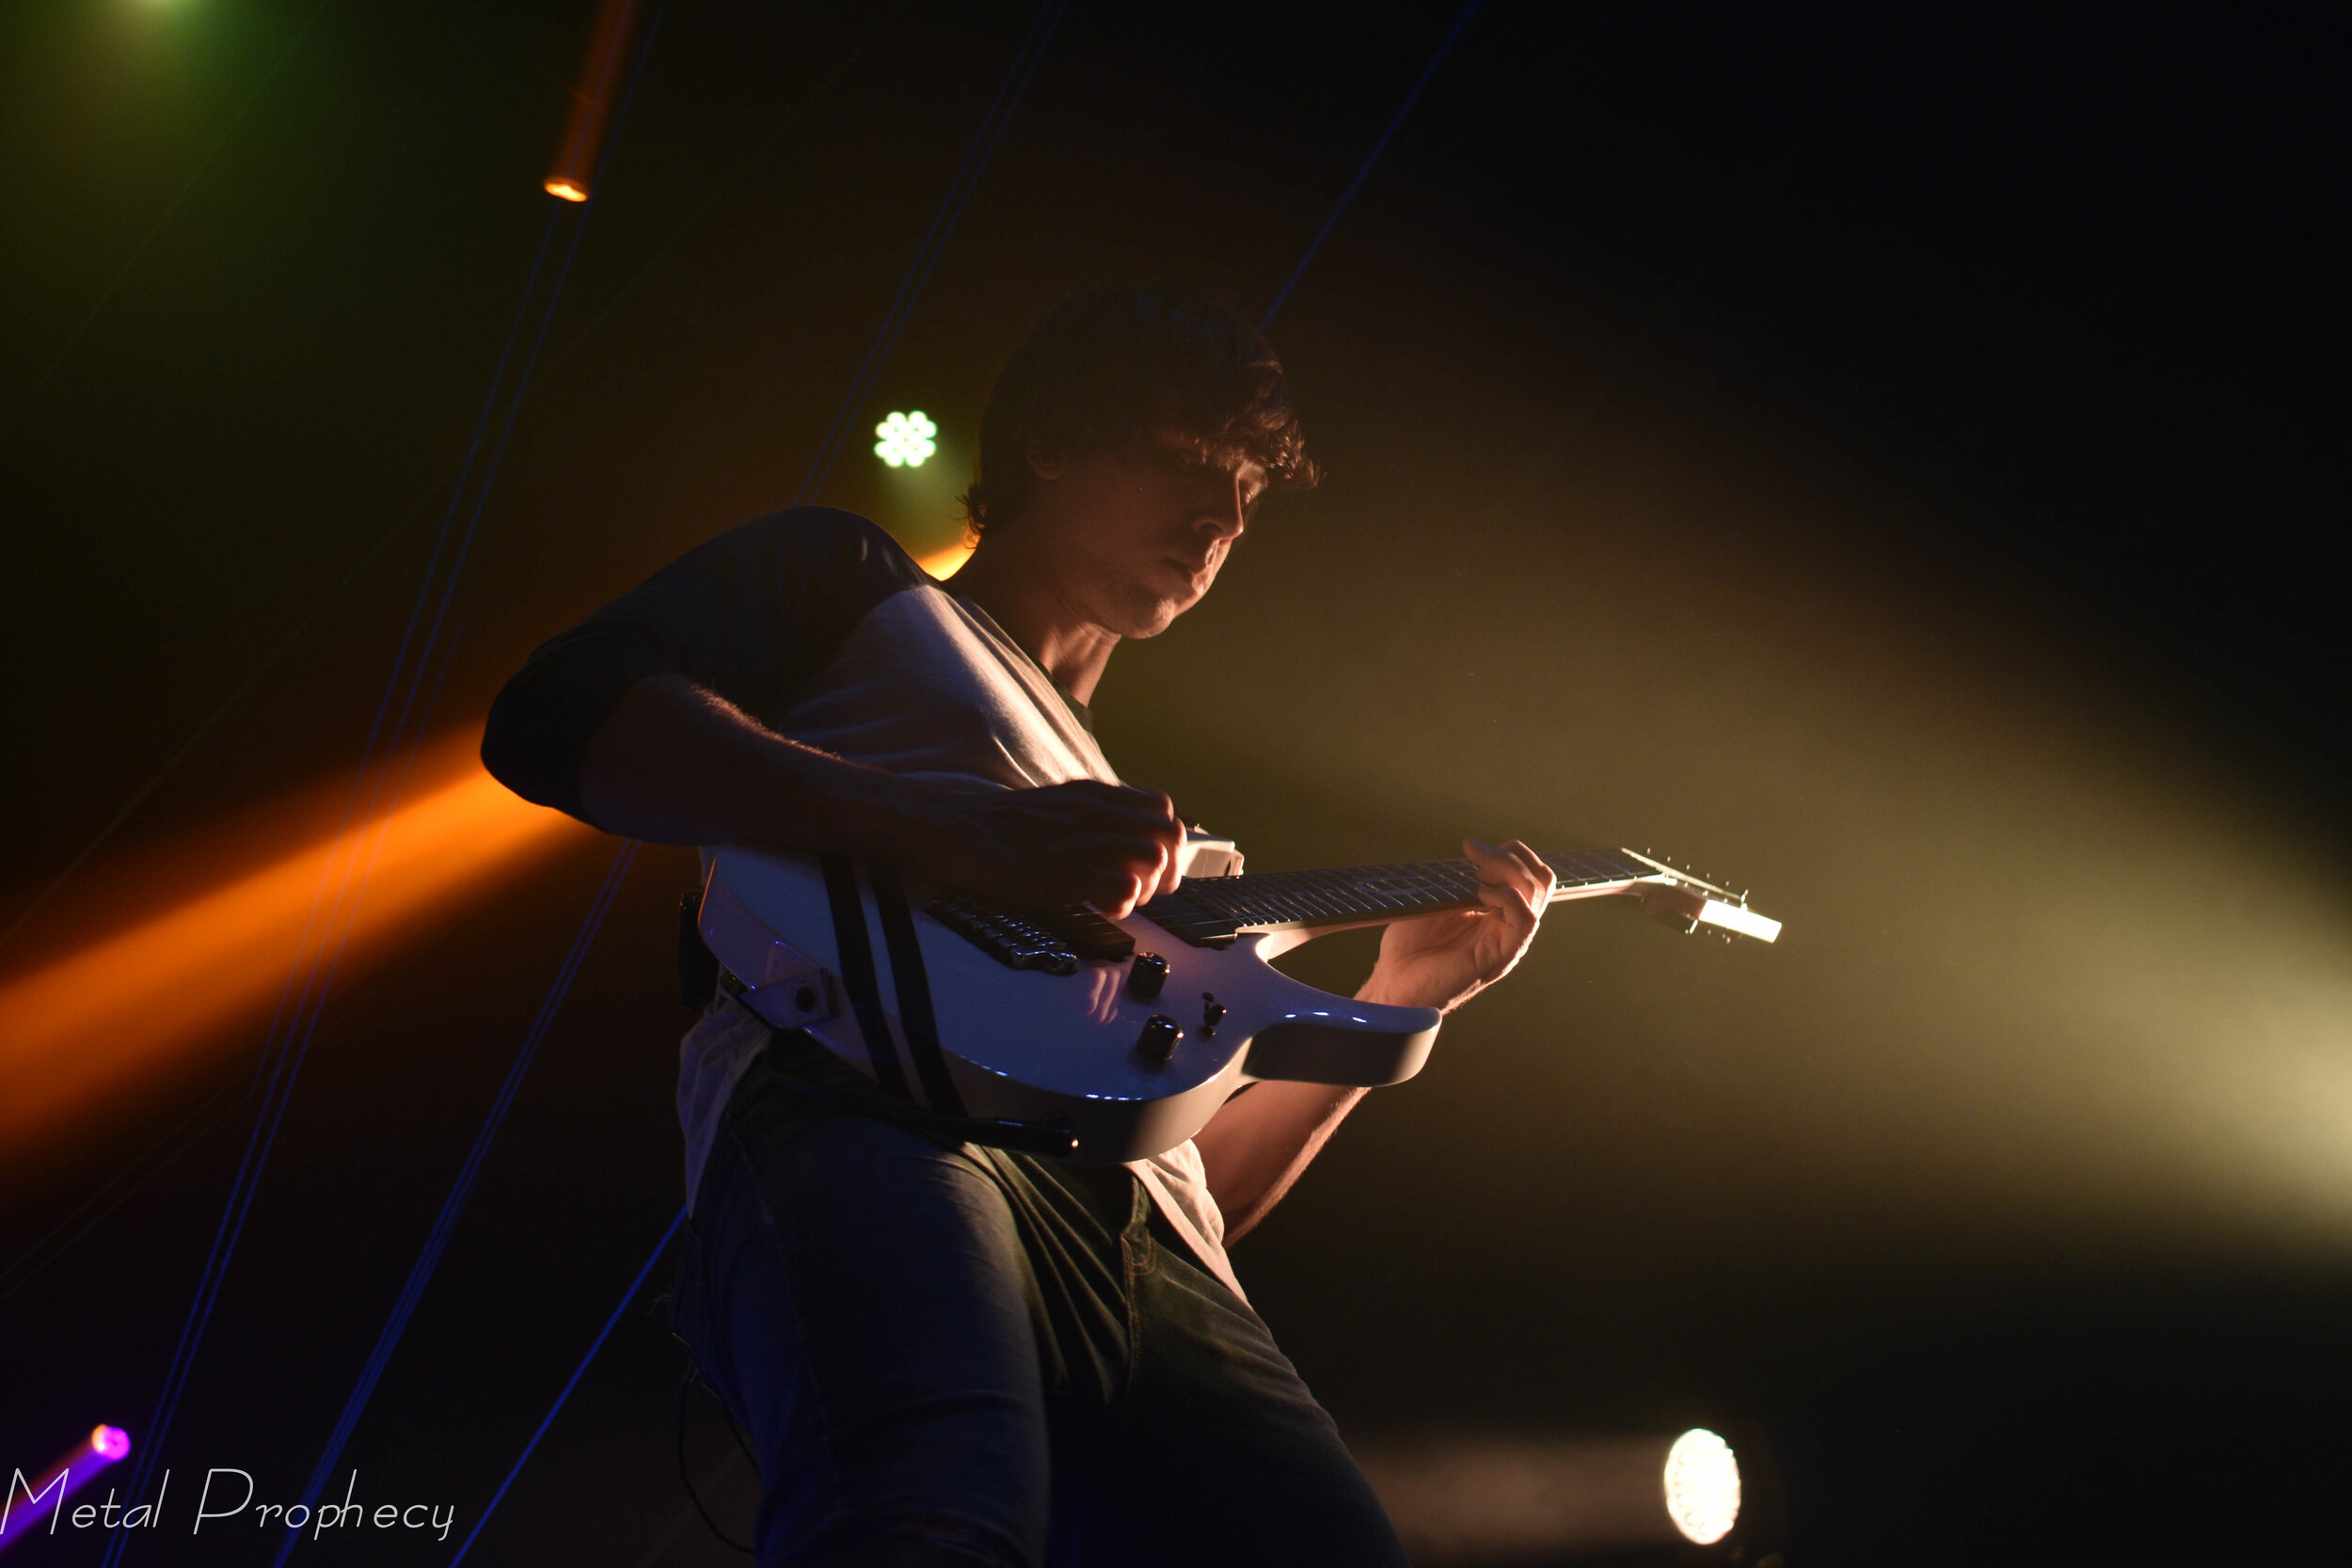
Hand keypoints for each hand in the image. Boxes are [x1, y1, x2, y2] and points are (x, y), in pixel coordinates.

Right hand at [905, 778, 1184, 916]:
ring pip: (1155, 859)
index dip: (1163, 842)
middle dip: (1165, 869)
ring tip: (1115, 900)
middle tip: (1138, 890)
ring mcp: (1082, 842)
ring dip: (1145, 888)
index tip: (1144, 866)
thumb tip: (1117, 841)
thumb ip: (1090, 818)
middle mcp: (1097, 814)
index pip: (1162, 810)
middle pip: (1170, 835)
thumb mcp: (1055, 807)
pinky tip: (1098, 908)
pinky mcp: (1066, 873)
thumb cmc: (998, 827)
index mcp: (1095, 796)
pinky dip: (1122, 905)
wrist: (951, 828)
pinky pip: (1124, 889)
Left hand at [1358, 838, 1550, 1013]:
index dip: (1509, 853)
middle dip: (1510, 855)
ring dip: (1507, 870)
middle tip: (1473, 850)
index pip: (1528, 875)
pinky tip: (1480, 894)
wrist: (1393, 985)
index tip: (1472, 847)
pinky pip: (1525, 921)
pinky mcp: (1498, 958)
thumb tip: (1473, 849)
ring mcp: (1506, 942)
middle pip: (1539, 880)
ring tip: (1475, 870)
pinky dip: (1508, 898)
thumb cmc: (1409, 947)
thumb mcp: (1435, 901)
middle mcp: (1507, 926)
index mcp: (1496, 912)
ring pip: (1536, 895)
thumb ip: (1457, 879)